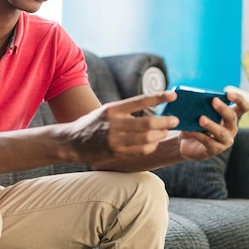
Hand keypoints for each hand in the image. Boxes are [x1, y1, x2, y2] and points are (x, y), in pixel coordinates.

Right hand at [62, 91, 178, 164]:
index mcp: (112, 109)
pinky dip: (150, 146)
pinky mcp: (116, 153)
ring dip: (160, 135)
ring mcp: (115, 140)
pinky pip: (140, 151)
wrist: (73, 142)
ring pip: (146, 139)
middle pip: (147, 123)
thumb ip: (126, 110)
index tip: (172, 95)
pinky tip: (153, 143)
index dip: (158, 97)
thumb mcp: (107, 110)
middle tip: (175, 120)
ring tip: (165, 131)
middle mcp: (114, 124)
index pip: (140, 101)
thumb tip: (151, 107)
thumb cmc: (93, 123)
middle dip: (165, 121)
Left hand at [178, 91, 248, 160]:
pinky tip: (190, 130)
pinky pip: (209, 142)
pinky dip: (199, 135)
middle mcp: (231, 128)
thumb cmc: (194, 122)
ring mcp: (224, 141)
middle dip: (223, 108)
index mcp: (230, 115)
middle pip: (232, 117)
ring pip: (222, 133)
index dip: (239, 99)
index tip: (228, 94)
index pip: (242, 107)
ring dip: (211, 124)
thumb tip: (188, 95)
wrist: (185, 142)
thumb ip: (197, 104)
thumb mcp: (196, 111)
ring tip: (201, 119)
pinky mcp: (214, 150)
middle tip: (213, 101)